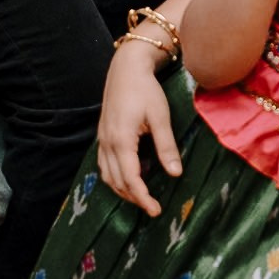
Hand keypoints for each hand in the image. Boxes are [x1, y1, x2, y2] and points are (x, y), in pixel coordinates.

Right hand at [95, 41, 180, 215]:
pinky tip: (131, 175)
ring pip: (107, 175)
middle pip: (116, 181)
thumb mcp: (160, 117)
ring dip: (123, 189)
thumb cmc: (145, 89)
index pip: (130, 179)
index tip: (156, 210)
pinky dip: (116, 176)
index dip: (143, 198)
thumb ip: (166, 146)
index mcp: (121, 140)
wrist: (126, 68)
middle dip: (134, 198)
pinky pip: (104, 164)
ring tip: (142, 196)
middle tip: (153, 207)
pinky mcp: (103, 135)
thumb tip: (175, 173)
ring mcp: (102, 139)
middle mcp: (107, 143)